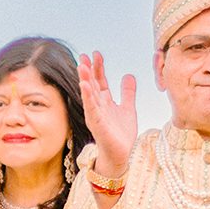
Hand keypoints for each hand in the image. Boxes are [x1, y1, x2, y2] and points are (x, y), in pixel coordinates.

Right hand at [75, 50, 138, 176]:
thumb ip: (128, 92)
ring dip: (84, 79)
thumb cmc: (121, 134)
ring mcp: (96, 114)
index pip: (99, 80)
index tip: (96, 53)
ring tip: (81, 65)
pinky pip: (91, 107)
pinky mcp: (97, 123)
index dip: (98, 67)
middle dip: (88, 69)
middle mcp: (98, 106)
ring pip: (88, 94)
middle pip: (91, 84)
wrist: (121, 154)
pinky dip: (87, 96)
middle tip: (84, 55)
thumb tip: (128, 75)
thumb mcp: (128, 108)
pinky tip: (85, 85)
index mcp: (105, 101)